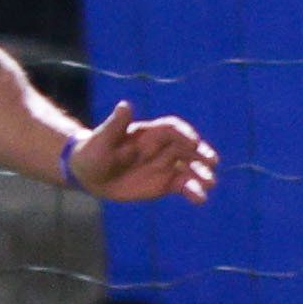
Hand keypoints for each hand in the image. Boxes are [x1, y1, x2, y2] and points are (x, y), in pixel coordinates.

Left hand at [67, 113, 217, 205]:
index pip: (172, 129)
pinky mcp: (165, 183)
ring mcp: (165, 165)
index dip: (185, 133)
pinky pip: (183, 185)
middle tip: (212, 162)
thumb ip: (115, 124)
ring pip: (188, 168)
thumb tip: (125, 105)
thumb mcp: (101, 139)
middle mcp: (162, 147)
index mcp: (149, 132)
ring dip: (200, 174)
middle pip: (187, 148)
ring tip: (209, 183)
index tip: (194, 142)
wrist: (89, 174)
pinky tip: (200, 198)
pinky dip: (193, 191)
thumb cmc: (93, 152)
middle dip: (200, 154)